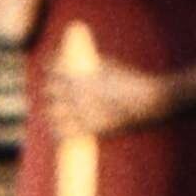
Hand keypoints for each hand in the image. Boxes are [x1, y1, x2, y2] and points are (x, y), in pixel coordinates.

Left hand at [55, 44, 171, 138]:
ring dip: (51, 114)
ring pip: (52, 115)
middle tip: (51, 94)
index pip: (53, 72)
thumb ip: (93, 63)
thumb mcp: (110, 65)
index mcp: (82, 78)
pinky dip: (58, 133)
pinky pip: (65, 134)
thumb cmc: (131, 80)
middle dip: (49, 93)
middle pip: (49, 93)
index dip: (47, 71)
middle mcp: (77, 95)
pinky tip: (57, 133)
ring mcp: (83, 113)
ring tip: (52, 115)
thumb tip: (85, 61)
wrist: (148, 100)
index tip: (47, 71)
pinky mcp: (91, 129)